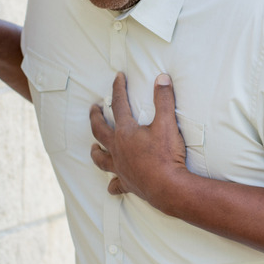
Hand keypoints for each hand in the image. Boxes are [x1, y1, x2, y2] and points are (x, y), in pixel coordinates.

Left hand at [89, 72, 187, 202]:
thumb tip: (162, 78)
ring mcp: (120, 168)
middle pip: (100, 130)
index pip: (119, 105)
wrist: (169, 187)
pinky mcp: (127, 184)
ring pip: (101, 159)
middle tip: (94, 108)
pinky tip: (111, 186)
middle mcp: (117, 149)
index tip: (118, 77)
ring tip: (93, 148)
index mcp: (125, 132)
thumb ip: (163, 99)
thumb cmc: (166, 155)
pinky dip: (113, 184)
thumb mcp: (167, 123)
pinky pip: (116, 185)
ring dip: (96, 152)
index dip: (118, 88)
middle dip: (95, 117)